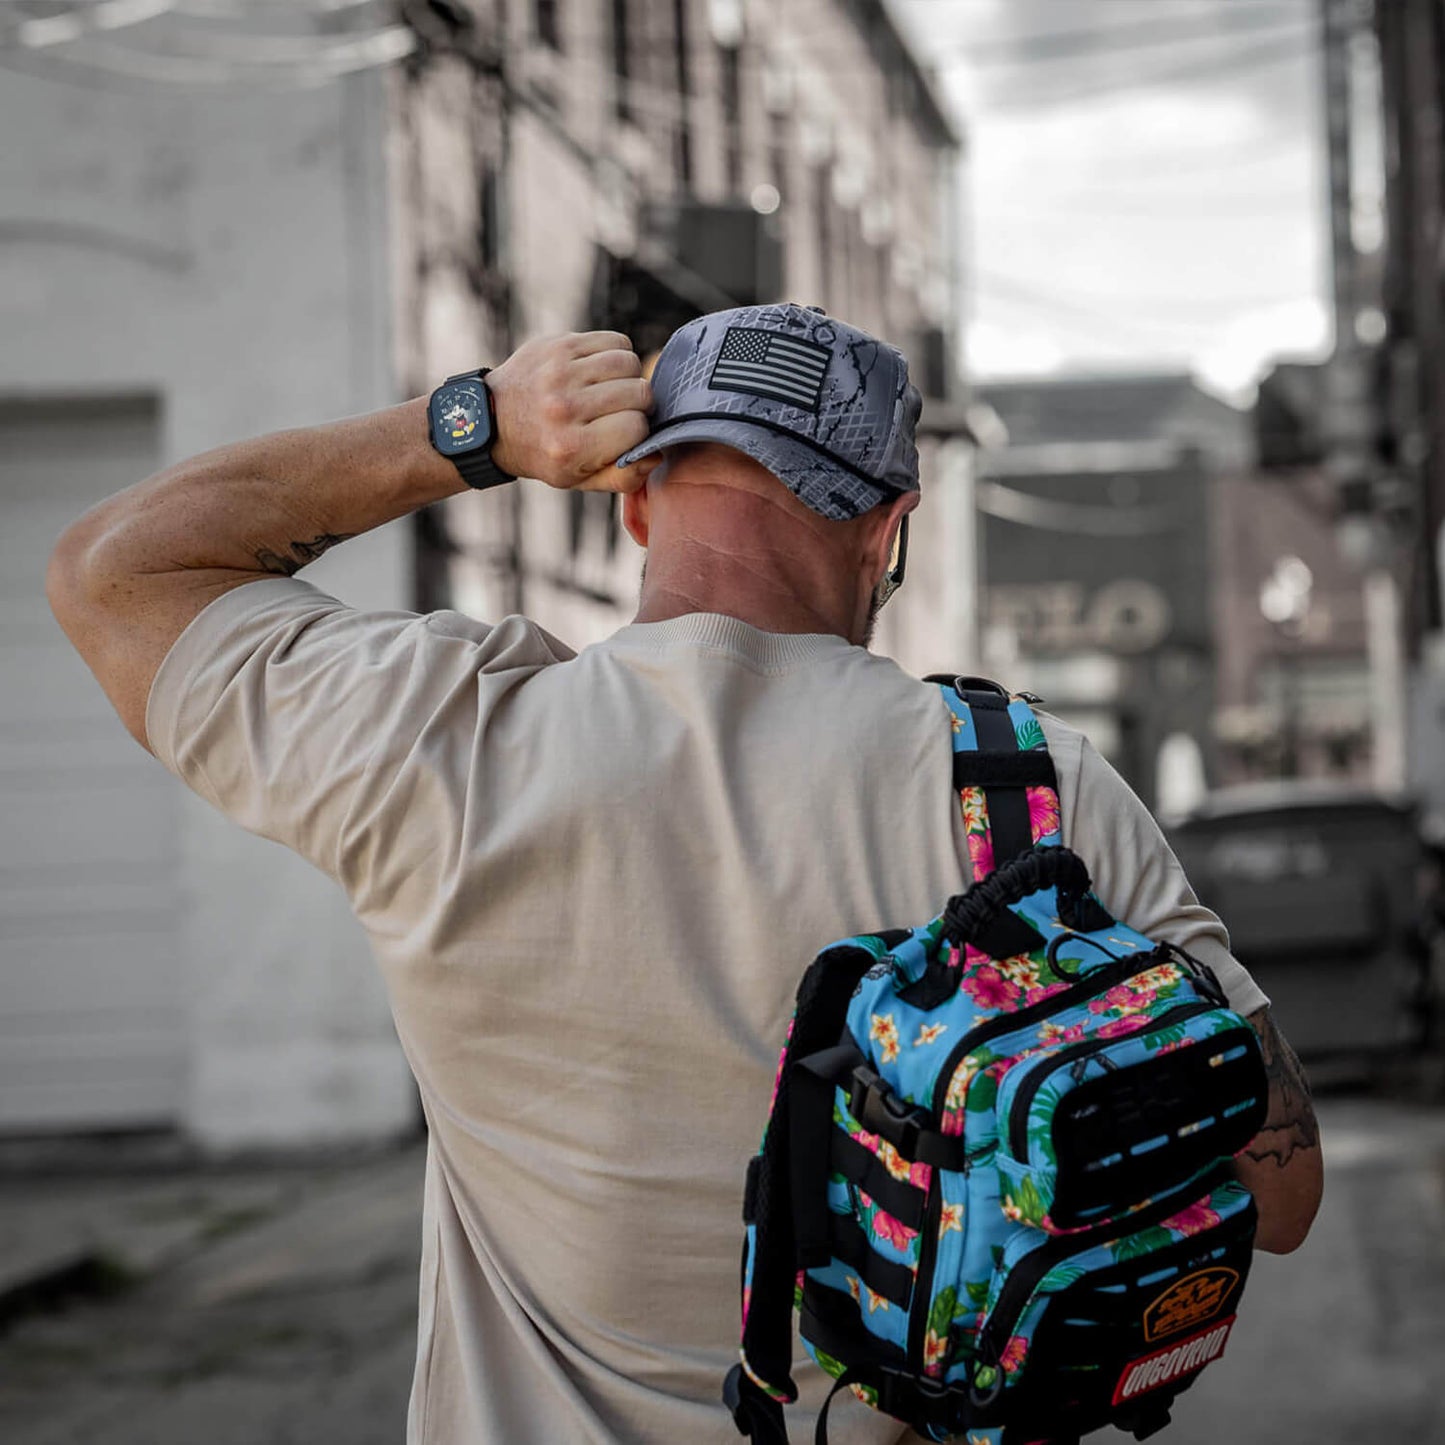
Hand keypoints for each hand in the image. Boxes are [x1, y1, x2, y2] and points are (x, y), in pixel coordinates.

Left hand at [486, 331, 658, 492]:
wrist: (493, 421)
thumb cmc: (545, 454)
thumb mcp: (580, 481)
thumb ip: (623, 476)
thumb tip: (656, 453)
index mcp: (570, 446)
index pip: (637, 427)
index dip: (639, 430)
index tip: (625, 433)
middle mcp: (564, 408)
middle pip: (638, 392)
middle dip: (639, 403)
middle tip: (622, 410)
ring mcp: (559, 372)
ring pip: (628, 362)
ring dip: (629, 376)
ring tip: (613, 389)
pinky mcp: (558, 345)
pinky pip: (613, 340)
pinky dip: (616, 354)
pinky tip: (602, 370)